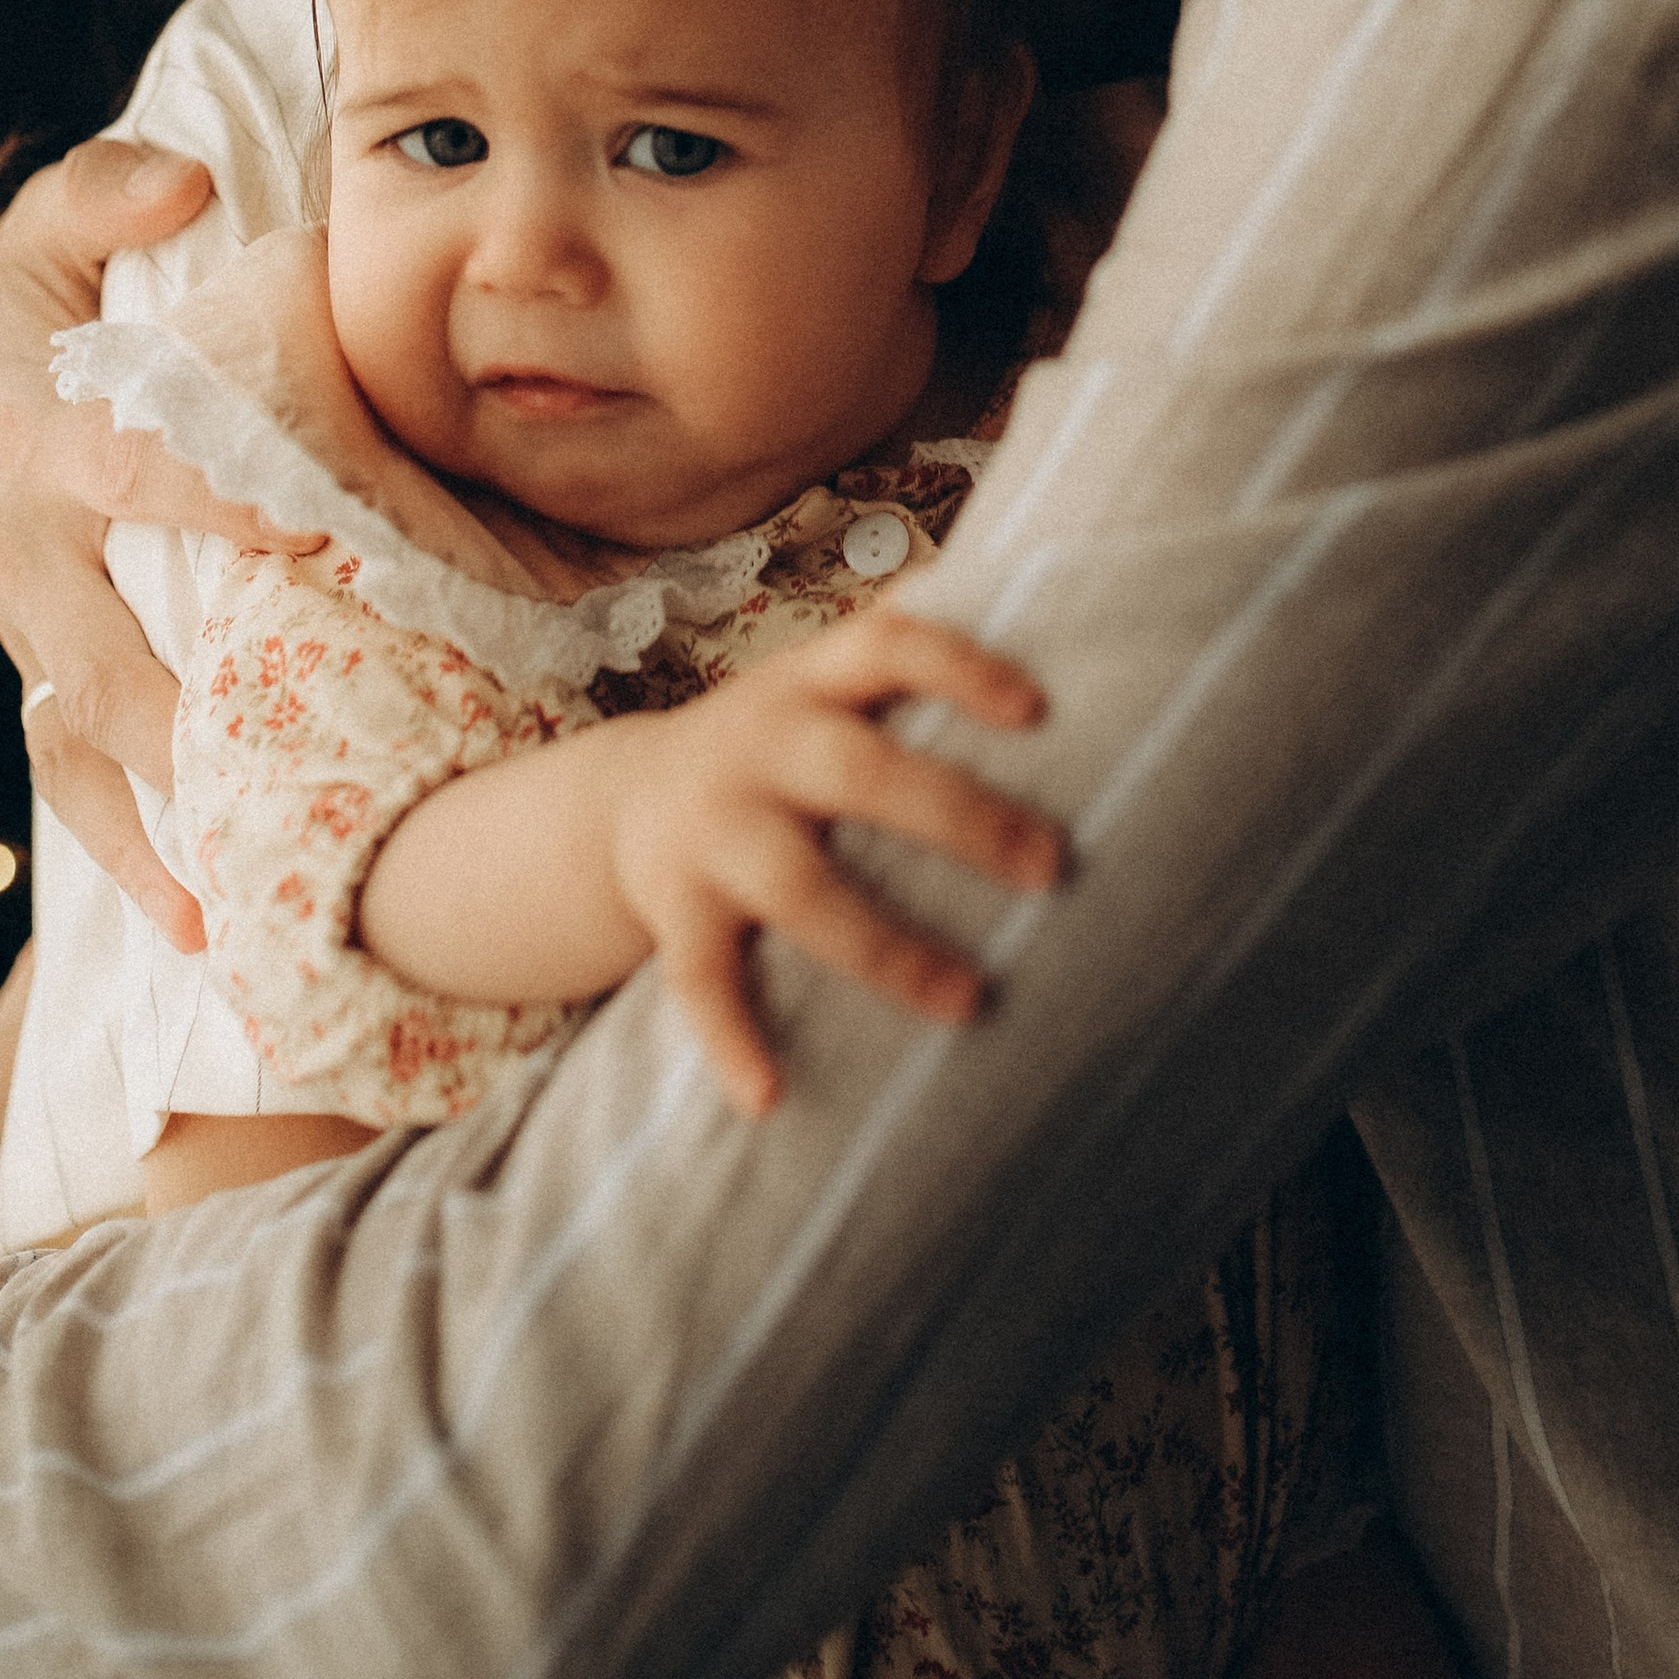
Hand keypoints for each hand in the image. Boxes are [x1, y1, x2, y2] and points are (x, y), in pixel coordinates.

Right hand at [0, 138, 318, 945]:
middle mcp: (27, 560)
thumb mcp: (50, 222)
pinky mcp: (52, 675)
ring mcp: (37, 633)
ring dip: (159, 832)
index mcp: (36, 447)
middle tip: (314, 768)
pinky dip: (130, 858)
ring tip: (235, 911)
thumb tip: (182, 181)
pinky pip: (78, 781)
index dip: (227, 506)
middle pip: (109, 657)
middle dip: (206, 718)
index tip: (324, 536)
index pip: (137, 481)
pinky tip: (202, 923)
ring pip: (84, 749)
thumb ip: (108, 193)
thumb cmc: (31, 295)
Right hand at [606, 611, 1064, 1116]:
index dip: (959, 668)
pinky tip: (770, 1100)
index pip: (888, 644)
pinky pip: (700, 980)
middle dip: (957, 817)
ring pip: (799, 890)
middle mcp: (761, 746)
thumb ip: (912, 642)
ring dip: (886, 950)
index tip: (1037, 711)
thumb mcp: (827, 677)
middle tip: (1053, 866)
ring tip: (971, 1003)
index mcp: (812, 681)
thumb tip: (1050, 577)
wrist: (625, 799)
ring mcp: (714, 831)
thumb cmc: (781, 739)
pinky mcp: (675, 910)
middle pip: (860, 772)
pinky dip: (731, 1041)